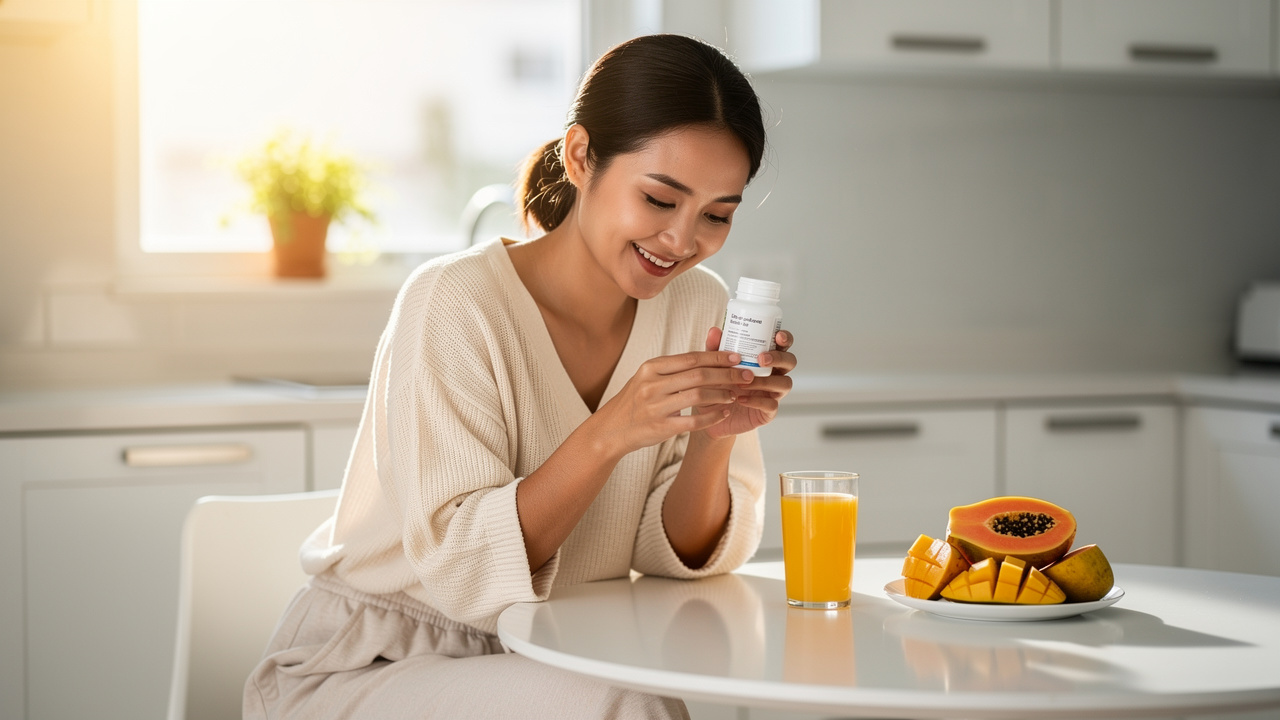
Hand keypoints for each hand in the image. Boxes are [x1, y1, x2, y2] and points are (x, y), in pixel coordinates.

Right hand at [593, 349, 755, 456]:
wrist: (612, 429)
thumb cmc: (634, 401)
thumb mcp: (647, 378)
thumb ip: (673, 369)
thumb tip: (708, 358)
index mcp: (651, 368)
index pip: (691, 358)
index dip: (717, 357)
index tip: (736, 357)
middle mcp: (652, 385)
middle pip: (698, 375)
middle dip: (726, 375)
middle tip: (745, 376)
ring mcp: (656, 407)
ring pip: (698, 396)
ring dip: (722, 395)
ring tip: (735, 395)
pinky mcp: (661, 427)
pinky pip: (693, 421)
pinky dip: (712, 417)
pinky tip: (723, 413)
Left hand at [697, 327, 795, 439]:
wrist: (710, 415)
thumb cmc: (717, 386)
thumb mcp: (713, 366)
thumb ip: (714, 349)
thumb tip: (714, 330)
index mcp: (764, 359)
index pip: (782, 345)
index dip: (785, 338)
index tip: (778, 335)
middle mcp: (773, 374)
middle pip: (790, 361)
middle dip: (779, 358)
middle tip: (761, 359)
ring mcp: (774, 393)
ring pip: (785, 383)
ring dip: (767, 381)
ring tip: (745, 381)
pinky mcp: (768, 411)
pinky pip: (772, 405)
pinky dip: (757, 401)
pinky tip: (741, 398)